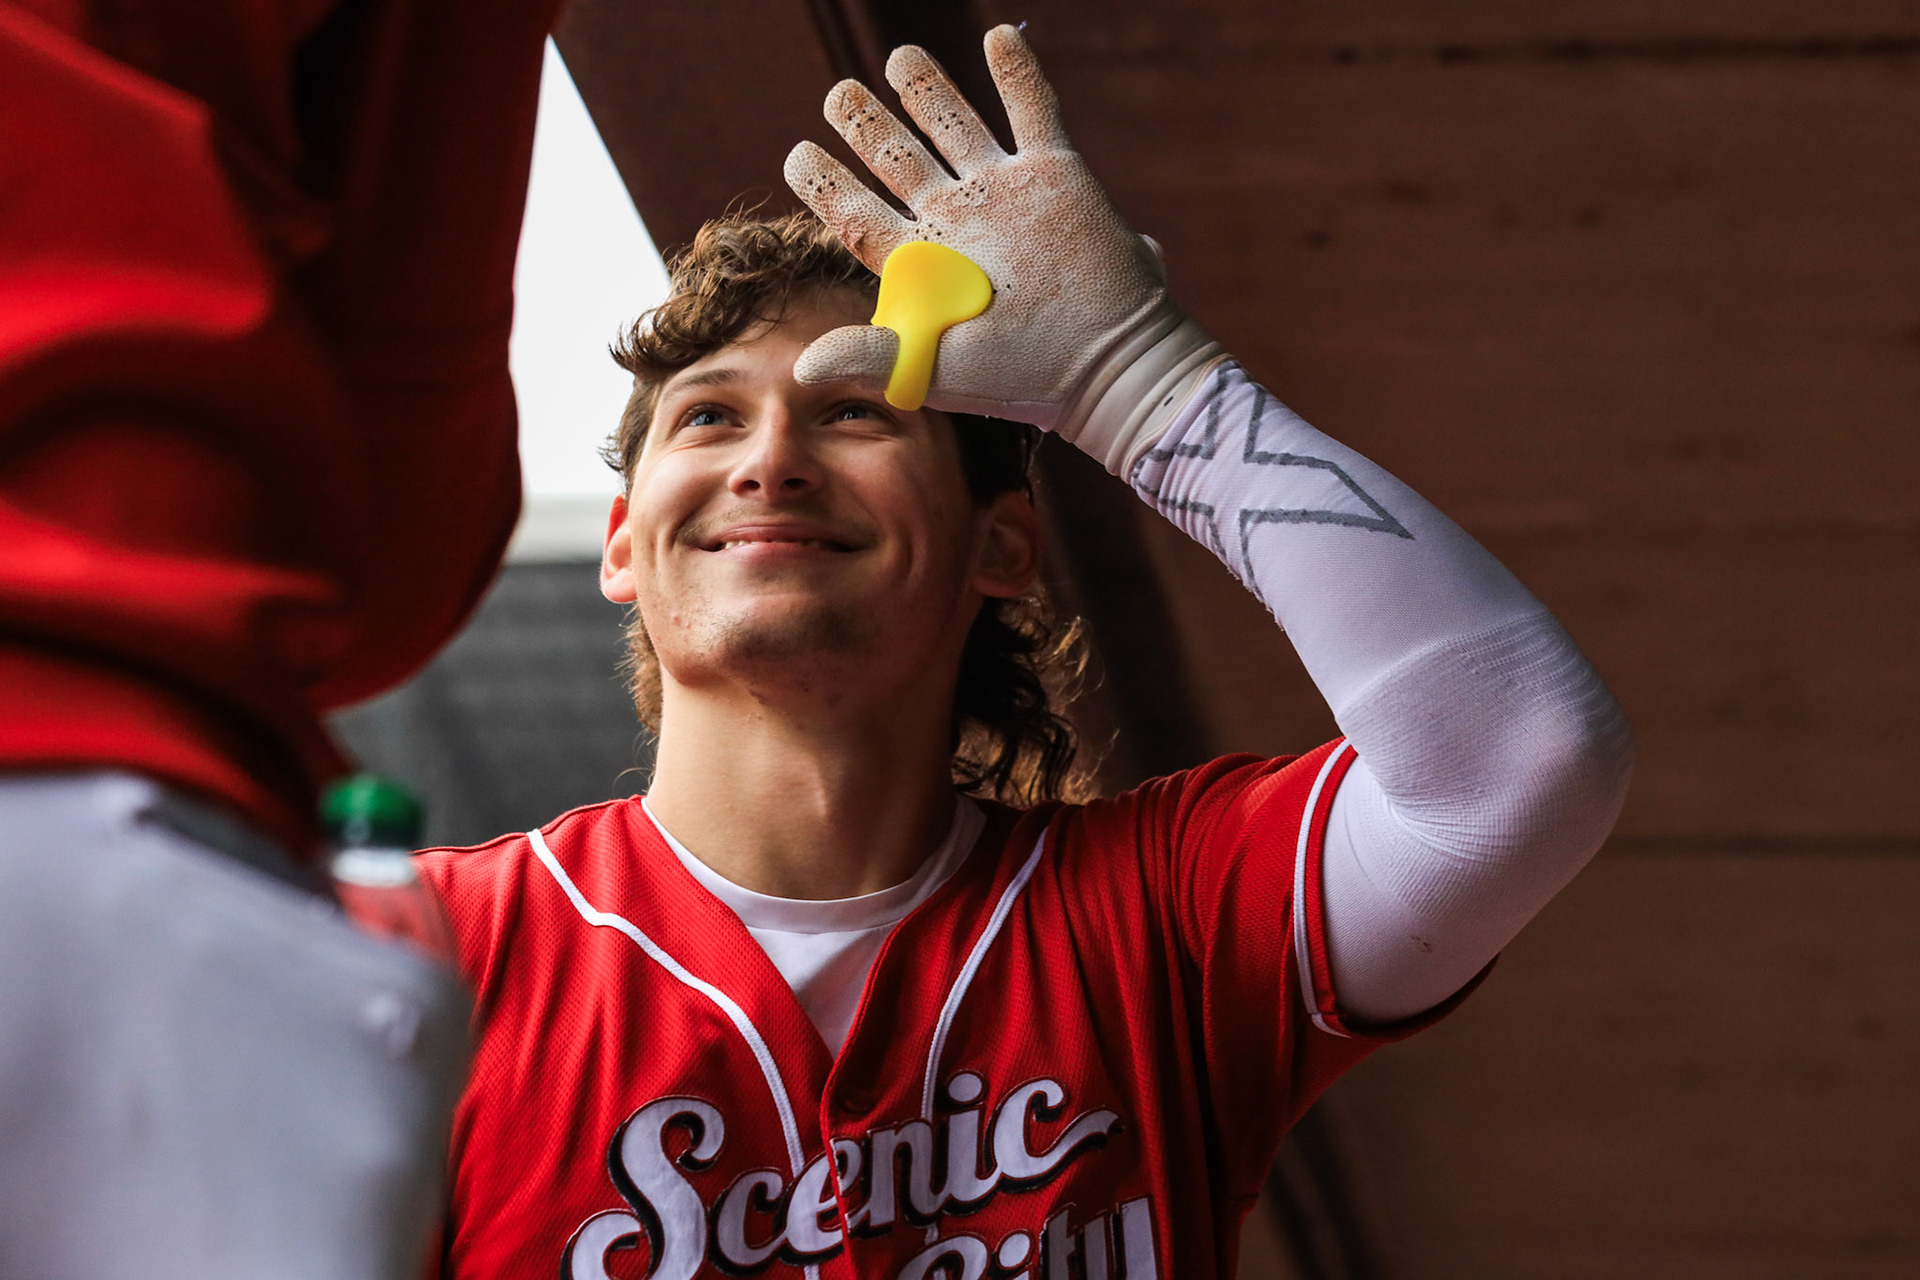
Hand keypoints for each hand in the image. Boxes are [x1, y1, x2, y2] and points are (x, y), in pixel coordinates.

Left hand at [783, 24, 1219, 471]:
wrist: (1110, 362)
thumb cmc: (1025, 376)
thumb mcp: (939, 367)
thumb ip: (870, 356)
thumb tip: (800, 367)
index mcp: (925, 268)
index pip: (861, 216)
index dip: (828, 185)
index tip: (797, 154)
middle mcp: (960, 224)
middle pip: (901, 162)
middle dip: (868, 126)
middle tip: (838, 94)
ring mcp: (1006, 196)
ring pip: (956, 128)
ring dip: (927, 91)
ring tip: (899, 56)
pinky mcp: (1057, 175)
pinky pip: (1034, 110)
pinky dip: (1017, 72)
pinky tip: (998, 35)